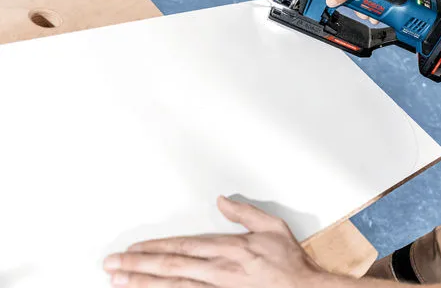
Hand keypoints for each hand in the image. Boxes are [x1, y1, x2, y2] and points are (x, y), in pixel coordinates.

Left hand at [103, 196, 324, 287]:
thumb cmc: (289, 263)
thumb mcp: (273, 226)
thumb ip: (244, 213)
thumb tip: (221, 201)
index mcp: (229, 249)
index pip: (183, 246)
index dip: (155, 248)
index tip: (133, 248)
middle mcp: (218, 271)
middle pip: (170, 267)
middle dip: (137, 265)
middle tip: (111, 264)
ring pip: (172, 287)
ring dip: (143, 284)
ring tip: (118, 281)